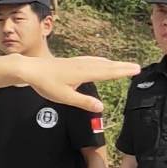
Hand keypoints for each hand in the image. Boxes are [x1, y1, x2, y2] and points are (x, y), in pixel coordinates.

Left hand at [15, 53, 138, 112]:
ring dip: (112, 63)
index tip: (136, 70)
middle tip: (136, 67)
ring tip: (122, 65)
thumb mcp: (65, 97)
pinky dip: (100, 61)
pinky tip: (99, 62)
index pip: (107, 72)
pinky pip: (91, 60)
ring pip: (99, 62)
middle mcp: (82, 66)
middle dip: (121, 66)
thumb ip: (84, 102)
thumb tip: (101, 107)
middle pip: (106, 65)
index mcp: (83, 74)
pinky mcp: (71, 62)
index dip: (122, 72)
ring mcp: (77, 62)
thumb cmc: (46, 84)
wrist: (30, 69)